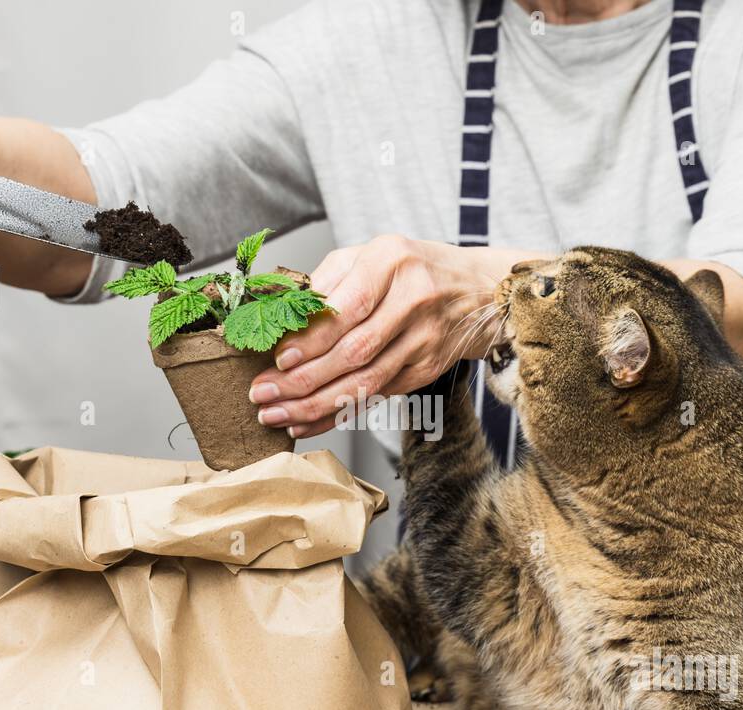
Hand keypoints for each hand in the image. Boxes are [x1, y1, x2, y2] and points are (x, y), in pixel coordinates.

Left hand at [248, 235, 545, 437]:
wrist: (479, 290)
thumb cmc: (412, 269)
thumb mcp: (371, 255)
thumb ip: (327, 280)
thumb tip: (279, 315)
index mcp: (391, 260)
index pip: (347, 307)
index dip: (312, 338)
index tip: (279, 358)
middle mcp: (413, 299)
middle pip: (354, 351)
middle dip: (303, 379)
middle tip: (263, 394)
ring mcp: (425, 338)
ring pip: (365, 382)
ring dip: (316, 405)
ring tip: (277, 415)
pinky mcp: (428, 368)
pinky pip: (377, 396)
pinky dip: (339, 414)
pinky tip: (308, 422)